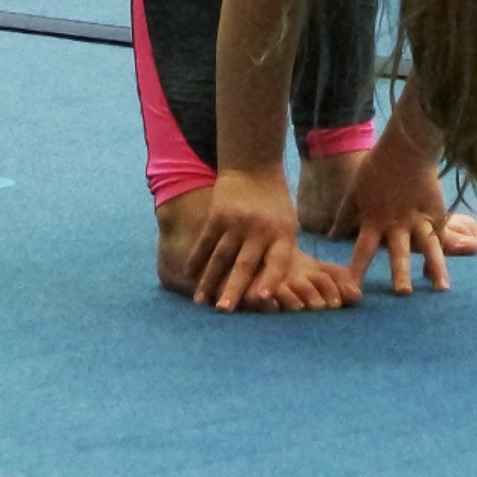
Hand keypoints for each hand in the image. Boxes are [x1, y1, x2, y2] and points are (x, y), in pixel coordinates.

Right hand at [186, 169, 357, 311]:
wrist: (253, 166)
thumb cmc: (274, 204)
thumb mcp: (287, 224)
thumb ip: (279, 254)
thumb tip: (269, 292)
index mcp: (282, 233)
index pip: (277, 260)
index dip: (270, 279)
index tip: (261, 298)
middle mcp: (259, 228)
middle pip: (244, 263)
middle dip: (233, 288)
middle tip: (223, 310)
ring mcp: (236, 221)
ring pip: (220, 256)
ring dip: (209, 280)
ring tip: (201, 301)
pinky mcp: (217, 214)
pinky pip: (205, 241)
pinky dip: (196, 258)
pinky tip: (189, 274)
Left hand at [340, 129, 454, 297]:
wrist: (407, 147)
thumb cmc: (377, 168)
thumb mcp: (355, 191)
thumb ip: (344, 216)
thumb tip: (330, 236)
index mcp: (375, 219)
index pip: (363, 249)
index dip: (357, 270)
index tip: (351, 290)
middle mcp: (397, 224)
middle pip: (399, 252)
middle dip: (401, 273)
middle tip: (402, 294)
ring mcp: (419, 219)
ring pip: (429, 246)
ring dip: (435, 268)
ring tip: (440, 289)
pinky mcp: (436, 212)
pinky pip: (441, 235)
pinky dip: (444, 253)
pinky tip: (444, 273)